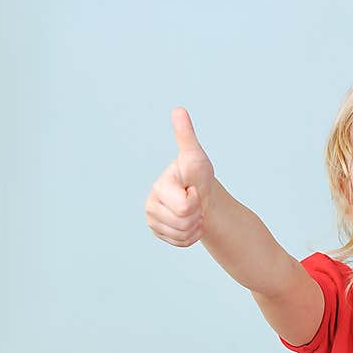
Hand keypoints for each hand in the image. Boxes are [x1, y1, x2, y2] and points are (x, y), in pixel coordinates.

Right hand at [145, 107, 215, 246]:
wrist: (202, 197)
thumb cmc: (199, 176)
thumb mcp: (195, 157)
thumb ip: (186, 136)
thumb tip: (178, 110)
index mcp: (159, 188)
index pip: (185, 207)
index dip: (195, 199)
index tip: (192, 188)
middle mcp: (150, 205)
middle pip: (185, 222)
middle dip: (197, 213)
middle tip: (195, 200)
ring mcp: (153, 221)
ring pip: (183, 234)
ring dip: (195, 224)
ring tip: (193, 210)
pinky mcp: (159, 233)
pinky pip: (182, 243)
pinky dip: (191, 235)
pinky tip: (189, 221)